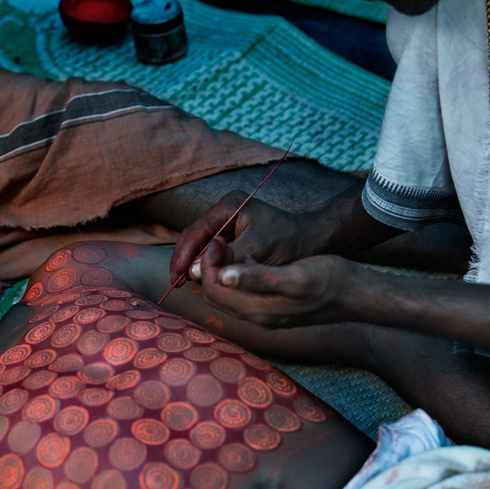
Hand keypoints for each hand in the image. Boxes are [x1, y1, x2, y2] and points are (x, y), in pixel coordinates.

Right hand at [169, 191, 316, 286]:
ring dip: (192, 263)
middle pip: (194, 235)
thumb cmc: (289, 241)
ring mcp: (229, 222)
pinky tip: (199, 279)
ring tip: (182, 283)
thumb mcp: (258, 249)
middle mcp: (226, 210)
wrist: (314, 240)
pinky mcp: (234, 235)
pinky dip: (204, 264)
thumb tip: (193, 271)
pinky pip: (212, 249)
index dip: (184, 253)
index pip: (197, 230)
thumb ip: (227, 259)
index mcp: (229, 205)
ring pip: (201, 244)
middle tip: (174, 282)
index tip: (177, 274)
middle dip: (184, 259)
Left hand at [197, 252, 365, 328]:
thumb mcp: (295, 277)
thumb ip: (259, 279)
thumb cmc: (331, 282)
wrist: (358, 294)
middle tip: (219, 241)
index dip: (208, 265)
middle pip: (217, 295)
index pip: (214, 292)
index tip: (218, 240)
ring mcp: (266, 313)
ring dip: (222, 270)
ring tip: (228, 245)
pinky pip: (244, 292)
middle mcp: (258, 317)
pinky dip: (237, 274)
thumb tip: (224, 277)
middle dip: (211, 268)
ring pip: (229, 294)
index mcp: (259, 311)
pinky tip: (248, 256)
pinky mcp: (275, 306)